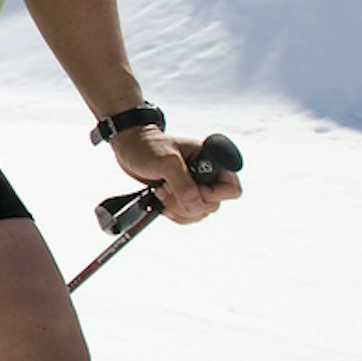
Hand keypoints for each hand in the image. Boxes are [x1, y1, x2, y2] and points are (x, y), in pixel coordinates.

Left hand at [115, 127, 239, 224]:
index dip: (212, 195)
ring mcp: (195, 186)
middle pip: (212, 205)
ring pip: (199, 213)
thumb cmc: (148, 145)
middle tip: (167, 188)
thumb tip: (196, 207)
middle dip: (187, 203)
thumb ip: (183, 184)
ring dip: (178, 208)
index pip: (231, 189)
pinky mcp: (182, 195)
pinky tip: (161, 200)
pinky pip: (187, 215)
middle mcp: (207, 175)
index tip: (191, 189)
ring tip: (161, 191)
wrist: (129, 146)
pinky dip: (174, 213)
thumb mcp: (166, 162)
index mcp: (211, 160)